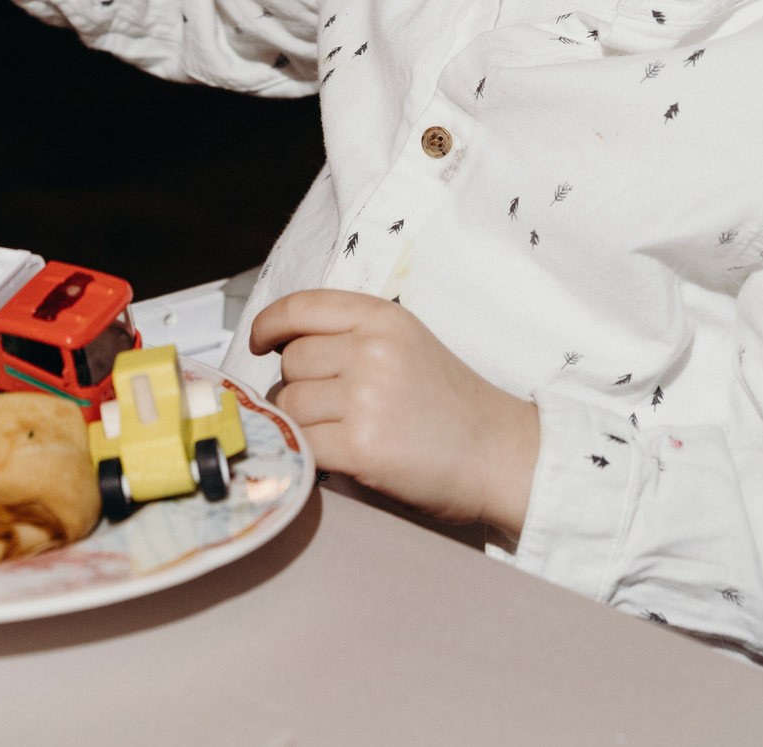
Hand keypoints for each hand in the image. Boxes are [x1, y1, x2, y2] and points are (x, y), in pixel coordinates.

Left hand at [250, 289, 541, 542]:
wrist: (502, 455)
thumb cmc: (453, 405)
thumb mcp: (408, 344)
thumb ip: (353, 335)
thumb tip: (284, 346)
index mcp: (382, 317)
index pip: (301, 307)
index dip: (270, 324)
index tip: (260, 341)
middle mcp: (371, 349)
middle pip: (291, 360)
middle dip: (301, 385)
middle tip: (336, 407)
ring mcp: (365, 396)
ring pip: (290, 402)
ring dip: (304, 421)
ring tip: (344, 432)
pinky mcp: (360, 445)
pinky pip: (302, 442)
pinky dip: (311, 452)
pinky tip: (338, 456)